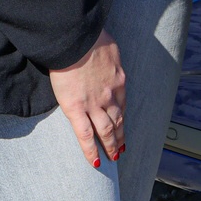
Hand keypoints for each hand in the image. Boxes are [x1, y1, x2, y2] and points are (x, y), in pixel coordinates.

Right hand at [50, 29, 126, 167]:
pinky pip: (85, 135)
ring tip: (113, 156)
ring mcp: (95, 104)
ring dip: (111, 145)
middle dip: (120, 136)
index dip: (123, 115)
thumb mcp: (108, 47)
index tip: (123, 125)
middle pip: (118, 119)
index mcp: (118, 79)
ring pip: (106, 130)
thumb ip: (108, 58)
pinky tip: (95, 162)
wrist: (77, 41)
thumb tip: (106, 56)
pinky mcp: (76, 109)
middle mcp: (110, 94)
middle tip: (121, 149)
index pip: (122, 103)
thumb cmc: (90, 38)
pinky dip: (91, 150)